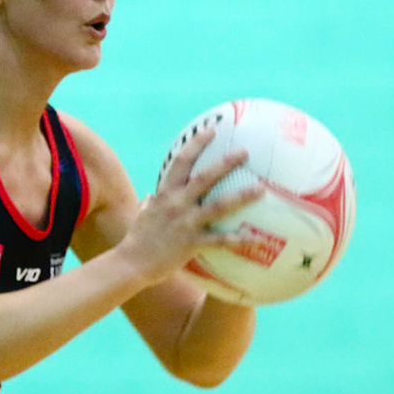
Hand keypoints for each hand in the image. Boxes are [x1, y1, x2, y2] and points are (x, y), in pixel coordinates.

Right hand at [116, 130, 263, 286]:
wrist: (132, 263)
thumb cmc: (137, 240)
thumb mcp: (142, 215)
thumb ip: (149, 204)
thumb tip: (150, 197)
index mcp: (165, 193)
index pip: (181, 161)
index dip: (196, 144)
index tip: (211, 130)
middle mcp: (177, 203)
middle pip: (205, 177)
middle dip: (226, 163)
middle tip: (245, 152)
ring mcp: (186, 222)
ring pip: (218, 206)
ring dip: (241, 196)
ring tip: (261, 189)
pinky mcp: (192, 243)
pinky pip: (221, 240)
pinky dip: (241, 239)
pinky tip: (259, 238)